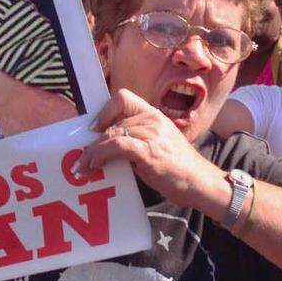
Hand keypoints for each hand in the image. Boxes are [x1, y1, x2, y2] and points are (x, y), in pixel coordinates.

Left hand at [79, 89, 226, 211]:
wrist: (200, 182)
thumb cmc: (179, 169)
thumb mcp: (157, 145)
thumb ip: (136, 140)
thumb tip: (107, 148)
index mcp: (154, 115)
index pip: (123, 97)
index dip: (105, 111)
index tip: (95, 128)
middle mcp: (152, 119)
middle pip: (112, 122)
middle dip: (93, 141)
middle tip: (82, 157)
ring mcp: (151, 133)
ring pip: (109, 135)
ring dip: (91, 152)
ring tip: (81, 167)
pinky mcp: (148, 150)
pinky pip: (114, 146)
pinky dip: (99, 155)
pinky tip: (94, 166)